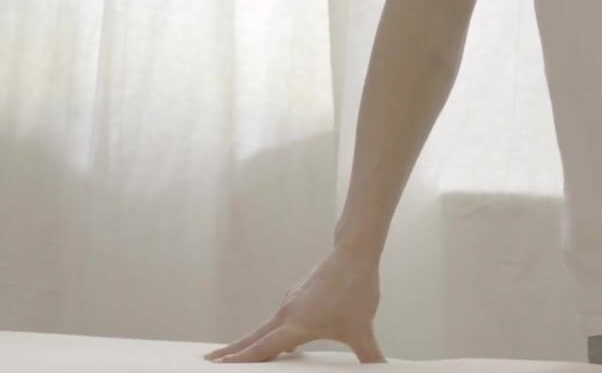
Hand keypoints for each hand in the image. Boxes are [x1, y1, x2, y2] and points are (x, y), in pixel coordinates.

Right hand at [202, 245, 385, 362]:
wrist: (355, 253)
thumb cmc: (355, 290)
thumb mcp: (362, 329)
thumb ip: (368, 354)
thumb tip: (381, 370)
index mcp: (295, 325)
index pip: (262, 348)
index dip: (240, 360)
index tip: (217, 366)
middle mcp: (286, 313)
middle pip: (254, 337)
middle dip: (232, 351)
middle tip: (208, 361)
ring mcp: (291, 302)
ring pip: (267, 327)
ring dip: (252, 341)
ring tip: (238, 354)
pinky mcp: (299, 295)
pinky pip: (280, 318)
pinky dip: (272, 329)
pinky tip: (281, 336)